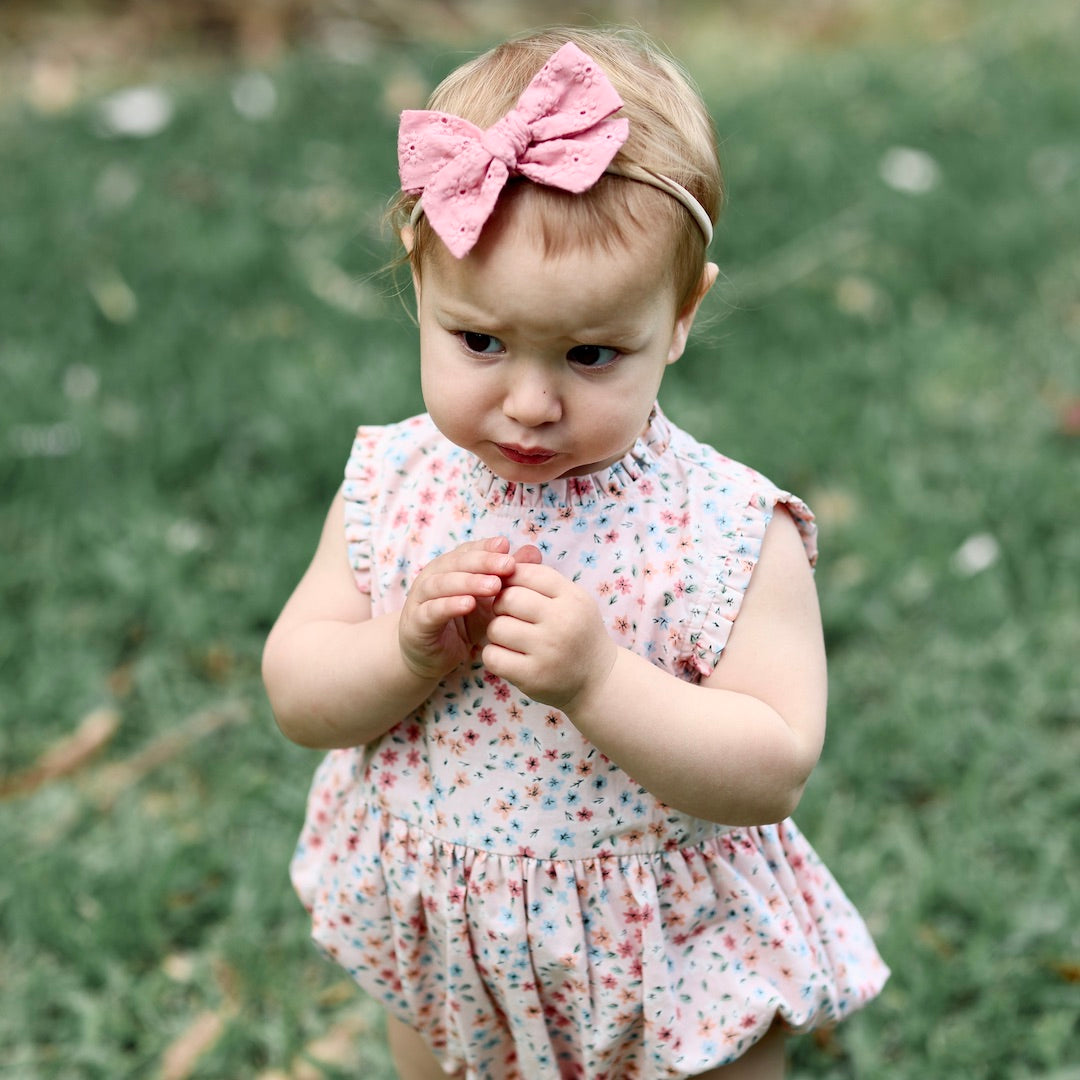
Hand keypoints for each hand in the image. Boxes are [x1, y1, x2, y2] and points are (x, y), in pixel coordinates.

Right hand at [398, 538, 540, 681]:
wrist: (430, 656)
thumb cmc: (462, 624)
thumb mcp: (489, 600)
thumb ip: (508, 576)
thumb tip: (534, 551)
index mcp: (450, 567)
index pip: (468, 550)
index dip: (487, 548)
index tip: (508, 547)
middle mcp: (433, 577)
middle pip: (457, 562)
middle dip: (484, 562)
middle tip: (508, 565)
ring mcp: (421, 598)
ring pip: (442, 583)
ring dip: (468, 582)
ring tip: (493, 585)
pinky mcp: (416, 622)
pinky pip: (432, 610)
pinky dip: (449, 605)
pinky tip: (468, 604)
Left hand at [482, 559, 617, 712]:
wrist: (598, 679)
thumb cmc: (577, 633)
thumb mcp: (573, 600)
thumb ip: (542, 581)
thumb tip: (504, 564)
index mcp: (573, 598)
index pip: (528, 574)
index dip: (511, 578)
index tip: (512, 590)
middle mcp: (562, 623)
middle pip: (508, 599)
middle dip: (500, 605)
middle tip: (508, 615)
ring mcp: (548, 651)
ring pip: (497, 628)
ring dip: (496, 631)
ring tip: (510, 638)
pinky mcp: (533, 676)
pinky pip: (493, 656)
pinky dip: (494, 655)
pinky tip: (507, 656)